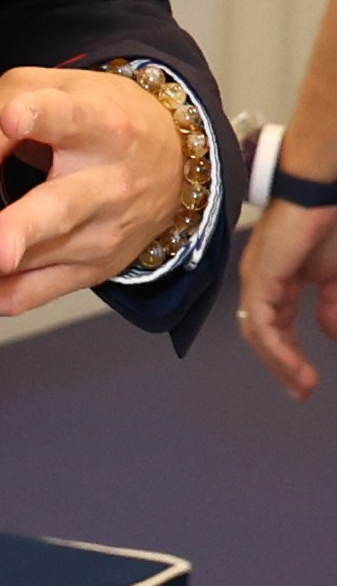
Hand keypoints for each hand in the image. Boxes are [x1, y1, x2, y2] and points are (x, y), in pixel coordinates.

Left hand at [0, 65, 188, 318]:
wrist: (172, 163)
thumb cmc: (100, 118)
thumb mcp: (50, 90)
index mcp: (101, 128)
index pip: (72, 120)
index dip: (38, 116)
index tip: (11, 116)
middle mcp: (106, 188)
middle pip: (55, 212)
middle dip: (7, 223)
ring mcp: (98, 239)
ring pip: (16, 260)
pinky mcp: (84, 275)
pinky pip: (16, 298)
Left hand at [238, 191, 336, 398]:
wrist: (323, 192)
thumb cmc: (330, 224)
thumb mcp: (334, 276)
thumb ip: (331, 305)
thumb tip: (332, 335)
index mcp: (277, 280)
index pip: (276, 325)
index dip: (289, 355)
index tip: (307, 382)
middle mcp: (259, 281)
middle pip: (262, 334)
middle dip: (281, 366)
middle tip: (300, 393)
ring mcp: (256, 279)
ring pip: (257, 333)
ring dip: (279, 363)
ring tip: (302, 386)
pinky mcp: (260, 278)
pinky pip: (261, 322)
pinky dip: (275, 348)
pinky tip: (293, 366)